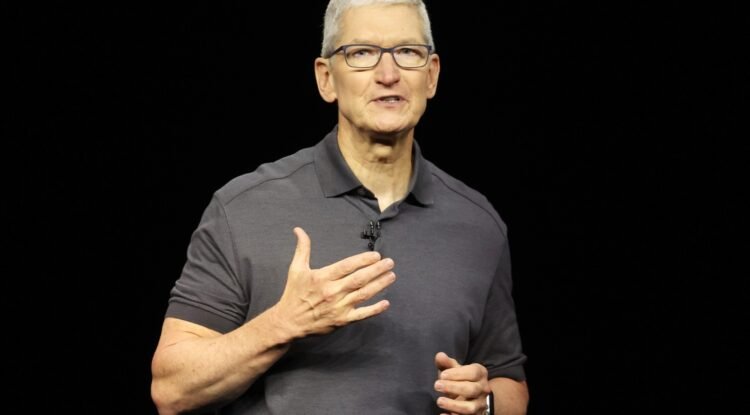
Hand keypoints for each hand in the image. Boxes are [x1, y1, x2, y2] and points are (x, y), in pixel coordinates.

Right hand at [274, 227, 395, 337]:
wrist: (288, 322)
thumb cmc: (294, 294)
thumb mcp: (296, 269)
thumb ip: (302, 249)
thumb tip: (299, 230)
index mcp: (322, 278)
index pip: (347, 266)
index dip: (363, 260)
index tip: (376, 255)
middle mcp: (332, 292)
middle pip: (359, 279)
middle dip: (376, 270)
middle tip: (390, 262)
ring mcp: (338, 307)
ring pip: (363, 294)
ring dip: (379, 284)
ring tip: (391, 276)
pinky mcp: (342, 320)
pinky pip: (361, 315)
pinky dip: (374, 309)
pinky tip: (386, 303)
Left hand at [434, 352, 490, 414]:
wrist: (475, 395)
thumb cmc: (461, 378)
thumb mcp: (455, 369)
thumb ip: (447, 363)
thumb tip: (439, 355)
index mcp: (480, 374)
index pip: (473, 373)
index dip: (457, 374)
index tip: (442, 375)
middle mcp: (483, 389)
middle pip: (472, 389)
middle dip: (453, 388)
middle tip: (436, 385)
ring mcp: (481, 404)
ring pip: (470, 407)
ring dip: (454, 405)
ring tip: (439, 401)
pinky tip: (443, 414)